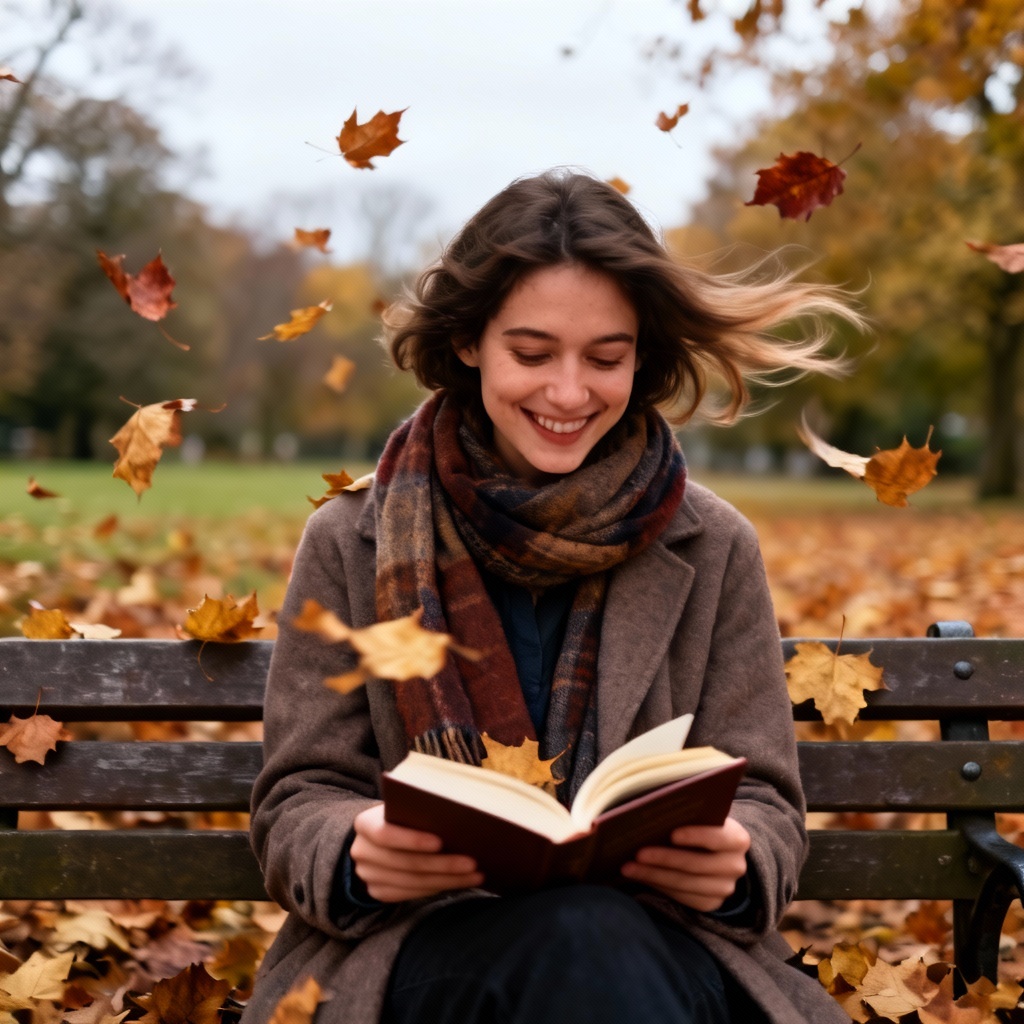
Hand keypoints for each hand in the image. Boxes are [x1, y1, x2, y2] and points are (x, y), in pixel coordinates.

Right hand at [350, 803, 483, 901]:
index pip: (385, 834)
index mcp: (364, 824)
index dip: (412, 840)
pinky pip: (412, 894)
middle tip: (473, 862)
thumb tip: (459, 815)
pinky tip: (461, 882)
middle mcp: (361, 852)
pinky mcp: (379, 893)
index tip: (441, 842)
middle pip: (405, 863)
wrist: (377, 838)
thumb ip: (420, 810)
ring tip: (476, 875)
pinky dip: (439, 888)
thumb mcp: (403, 807)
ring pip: (413, 882)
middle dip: (442, 864)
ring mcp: (368, 876)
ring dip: (448, 880)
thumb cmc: (400, 815)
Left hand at [619, 816, 750, 911]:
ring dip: (653, 875)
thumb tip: (654, 810)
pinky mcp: (711, 904)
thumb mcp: (704, 817)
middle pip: (696, 865)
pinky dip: (658, 886)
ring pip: (685, 884)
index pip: (718, 837)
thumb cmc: (702, 826)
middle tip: (637, 853)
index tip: (671, 834)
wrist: (718, 853)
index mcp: (737, 839)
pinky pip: (681, 897)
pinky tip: (639, 876)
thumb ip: (689, 814)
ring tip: (629, 867)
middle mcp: (735, 866)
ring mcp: (724, 888)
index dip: (696, 836)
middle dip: (664, 859)